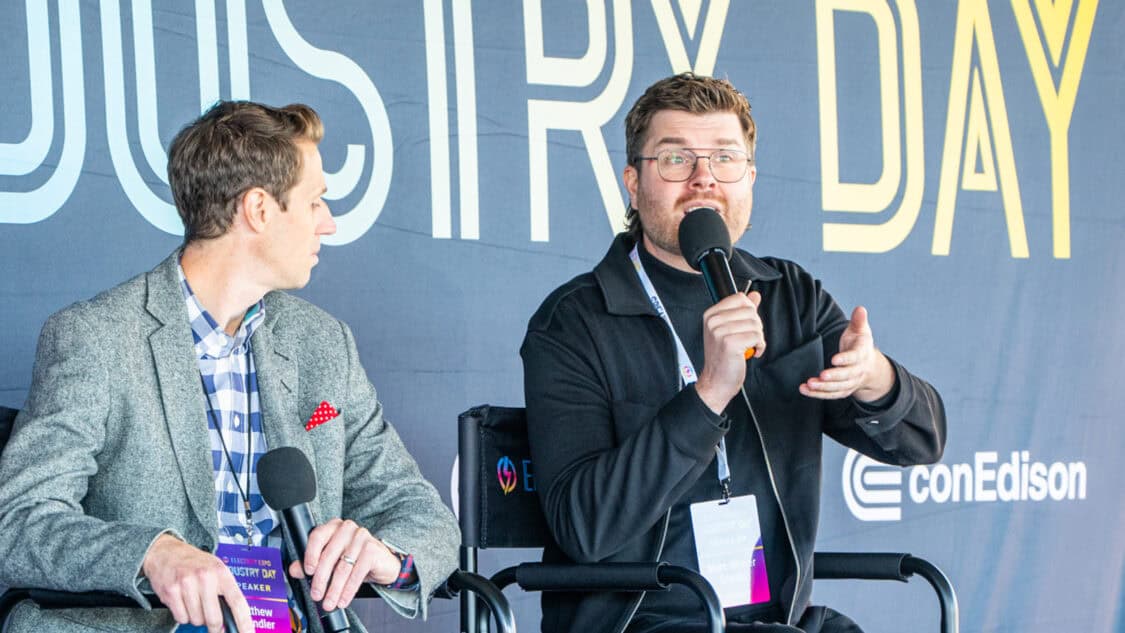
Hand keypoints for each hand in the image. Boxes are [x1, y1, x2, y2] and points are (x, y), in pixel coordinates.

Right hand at [142, 534, 253, 632]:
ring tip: (194, 600)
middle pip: (214, 618)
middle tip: (212, 620)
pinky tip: (183, 601)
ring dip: (196, 616)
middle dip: (214, 625)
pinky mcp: (171, 592)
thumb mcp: (217, 570)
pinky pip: (181, 618)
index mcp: (221, 572)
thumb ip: (226, 592)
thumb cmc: (195, 562)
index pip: (237, 602)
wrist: (167, 551)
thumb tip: (232, 620)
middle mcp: (205, 577)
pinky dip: (183, 614)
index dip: (244, 622)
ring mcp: (187, 584)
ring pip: (196, 620)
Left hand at [287, 518, 401, 610]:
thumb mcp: (331, 561)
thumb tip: (294, 570)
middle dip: (321, 579)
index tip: (307, 571)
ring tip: (329, 602)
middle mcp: (347, 528)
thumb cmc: (354, 559)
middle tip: (316, 595)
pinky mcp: (372, 549)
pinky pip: (357, 572)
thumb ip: (311, 563)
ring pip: (343, 566)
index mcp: (333, 527)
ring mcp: (361, 536)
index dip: (310, 554)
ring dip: (334, 589)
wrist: (381, 563)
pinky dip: (349, 589)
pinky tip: (344, 599)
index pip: (317, 536)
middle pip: (329, 554)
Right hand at [695, 291, 764, 413]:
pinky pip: (757, 336)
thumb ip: (742, 311)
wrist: (716, 381)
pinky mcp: (729, 343)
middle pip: (750, 311)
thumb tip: (754, 296)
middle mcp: (713, 321)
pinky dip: (760, 346)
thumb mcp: (730, 330)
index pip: (740, 298)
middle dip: (756, 326)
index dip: (750, 311)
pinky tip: (751, 352)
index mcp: (711, 315)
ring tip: (749, 346)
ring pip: (755, 324)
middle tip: (748, 339)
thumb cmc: (723, 358)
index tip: (746, 325)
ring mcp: (719, 332)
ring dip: (758, 337)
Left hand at [800, 306, 894, 401]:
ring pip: (837, 388)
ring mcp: (850, 382)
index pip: (854, 358)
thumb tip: (860, 309)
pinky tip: (805, 390)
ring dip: (823, 388)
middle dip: (833, 377)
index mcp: (862, 354)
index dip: (845, 359)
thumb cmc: (860, 345)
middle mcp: (857, 371)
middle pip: (846, 376)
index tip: (834, 359)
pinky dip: (817, 394)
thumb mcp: (861, 331)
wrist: (869, 366)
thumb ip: (859, 321)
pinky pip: (830, 395)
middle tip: (820, 376)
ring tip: (809, 385)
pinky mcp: (842, 390)